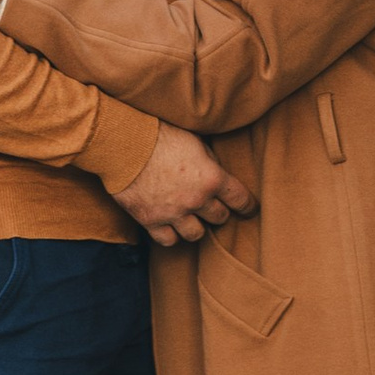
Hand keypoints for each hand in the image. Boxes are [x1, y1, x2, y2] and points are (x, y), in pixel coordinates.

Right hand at [113, 124, 256, 247]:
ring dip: (196, 225)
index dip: (248, 206)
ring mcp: (173, 213)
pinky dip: (172, 234)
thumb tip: (216, 172)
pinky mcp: (150, 221)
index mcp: (212, 178)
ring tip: (191, 216)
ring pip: (196, 234)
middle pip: (219, 218)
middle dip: (218, 211)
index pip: (240, 199)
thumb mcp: (196, 141)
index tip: (250, 209)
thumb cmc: (161, 134)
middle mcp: (196, 200)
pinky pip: (169, 240)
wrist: (125, 143)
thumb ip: (210, 162)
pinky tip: (171, 224)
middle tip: (212, 205)